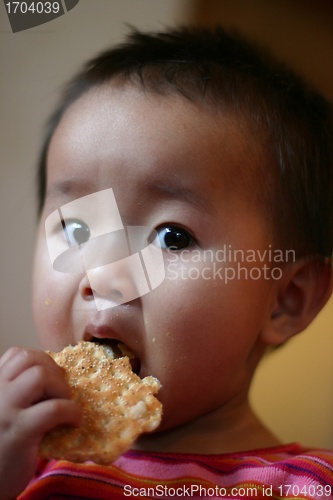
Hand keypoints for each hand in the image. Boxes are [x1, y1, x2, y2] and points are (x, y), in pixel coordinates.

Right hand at [0, 346, 80, 498]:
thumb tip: (59, 376)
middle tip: (61, 392)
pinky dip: (71, 411)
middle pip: (31, 358)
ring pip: (40, 376)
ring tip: (64, 404)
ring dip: (61, 388)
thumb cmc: (1, 446)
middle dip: (54, 371)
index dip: (41, 361)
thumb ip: (20, 392)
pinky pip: (53, 408)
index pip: (17, 354)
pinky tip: (74, 422)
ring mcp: (5, 410)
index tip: (51, 378)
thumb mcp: (4, 410)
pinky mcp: (19, 431)